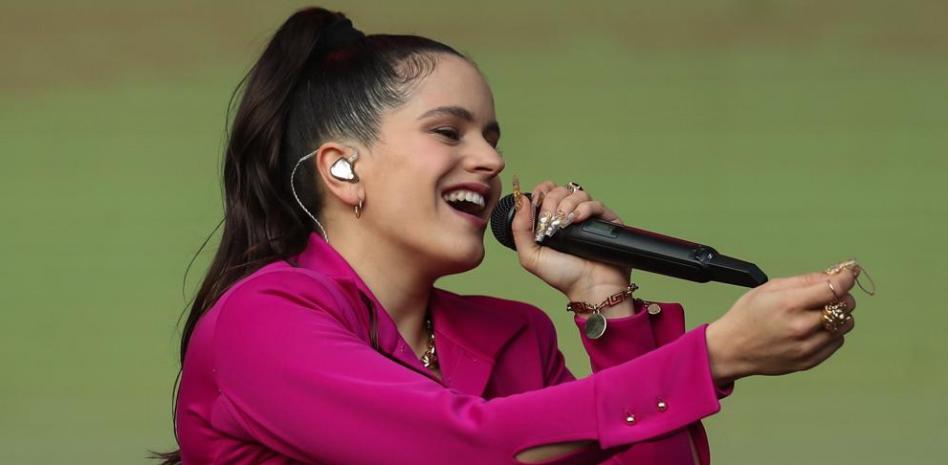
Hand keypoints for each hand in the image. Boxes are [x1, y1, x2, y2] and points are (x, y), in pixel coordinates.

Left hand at [509, 180, 630, 300]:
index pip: (546, 192)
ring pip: (578, 194)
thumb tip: (522, 200)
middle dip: (552, 202)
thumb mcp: (531, 256)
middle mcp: (569, 216)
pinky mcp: (606, 221)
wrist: (590, 288)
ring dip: (568, 204)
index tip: (539, 199)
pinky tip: (578, 219)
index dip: (542, 191)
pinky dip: (585, 208)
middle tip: (551, 220)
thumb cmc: (563, 276)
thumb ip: (520, 229)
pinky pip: (596, 203)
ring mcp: (588, 218)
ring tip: (566, 222)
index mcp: (551, 221)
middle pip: (560, 191)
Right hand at [706, 267, 858, 385]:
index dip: (846, 277)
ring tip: (819, 313)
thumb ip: (803, 281)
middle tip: (828, 295)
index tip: (848, 273)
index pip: (834, 288)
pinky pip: (837, 342)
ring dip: (839, 316)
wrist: (732, 349)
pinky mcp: (809, 361)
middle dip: (841, 296)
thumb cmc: (747, 316)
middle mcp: (801, 326)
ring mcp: (807, 347)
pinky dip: (832, 333)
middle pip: (845, 306)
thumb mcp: (768, 288)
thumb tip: (832, 275)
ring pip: (845, 325)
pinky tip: (814, 329)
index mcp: (790, 304)